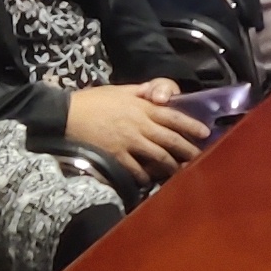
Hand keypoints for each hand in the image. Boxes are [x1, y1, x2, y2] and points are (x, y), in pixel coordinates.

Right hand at [66, 80, 206, 180]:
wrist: (65, 115)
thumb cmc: (93, 101)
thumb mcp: (120, 90)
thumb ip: (142, 92)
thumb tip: (159, 94)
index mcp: (141, 106)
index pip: (173, 116)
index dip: (190, 125)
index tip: (205, 133)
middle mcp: (139, 124)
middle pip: (170, 139)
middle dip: (187, 149)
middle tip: (201, 157)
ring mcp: (128, 141)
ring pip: (157, 155)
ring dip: (171, 165)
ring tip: (180, 171)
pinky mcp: (115, 155)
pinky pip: (136, 168)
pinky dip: (145, 175)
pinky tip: (149, 180)